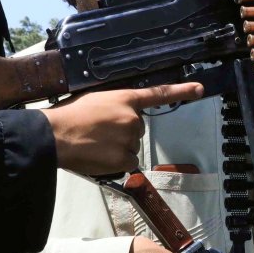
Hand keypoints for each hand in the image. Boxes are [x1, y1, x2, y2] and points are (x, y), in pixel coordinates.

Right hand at [41, 83, 203, 175]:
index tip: (199, 89)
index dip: (181, 91)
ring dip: (117, 148)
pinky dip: (116, 162)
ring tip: (94, 144)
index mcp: (124, 98)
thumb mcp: (93, 99)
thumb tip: (114, 118)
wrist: (55, 135)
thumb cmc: (68, 116)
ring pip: (131, 147)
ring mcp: (130, 139)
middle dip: (121, 132)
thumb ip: (112, 106)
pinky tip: (99, 156)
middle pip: (136, 129)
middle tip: (98, 132)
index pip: (158, 93)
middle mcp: (132, 118)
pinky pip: (127, 163)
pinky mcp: (125, 158)